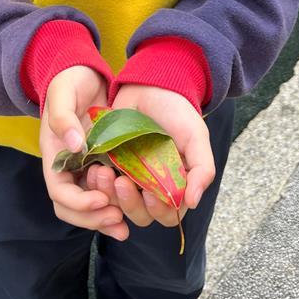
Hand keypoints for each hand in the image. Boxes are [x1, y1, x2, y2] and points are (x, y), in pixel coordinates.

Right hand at [39, 66, 127, 240]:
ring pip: (91, 205)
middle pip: (74, 207)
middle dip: (93, 219)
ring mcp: (85, 167)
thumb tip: (74, 145)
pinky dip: (118, 204)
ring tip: (126, 226)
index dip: (79, 202)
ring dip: (106, 219)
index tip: (101, 200)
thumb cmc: (69, 81)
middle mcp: (68, 167)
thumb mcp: (62, 94)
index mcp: (54, 156)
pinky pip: (107, 191)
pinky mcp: (103, 162)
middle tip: (118, 221)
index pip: (60, 191)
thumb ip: (63, 118)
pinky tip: (135, 210)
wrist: (83, 73)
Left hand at [100, 84, 214, 231]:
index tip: (151, 196)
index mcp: (175, 185)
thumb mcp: (196, 136)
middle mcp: (151, 186)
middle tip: (121, 182)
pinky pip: (100, 185)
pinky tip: (95, 169)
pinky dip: (96, 183)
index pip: (167, 213)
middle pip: (140, 214)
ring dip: (109, 195)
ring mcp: (129, 176)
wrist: (152, 84)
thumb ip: (202, 168)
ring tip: (103, 173)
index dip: (159, 211)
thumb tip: (192, 202)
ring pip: (117, 203)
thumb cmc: (178, 111)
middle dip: (129, 204)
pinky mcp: (110, 164)